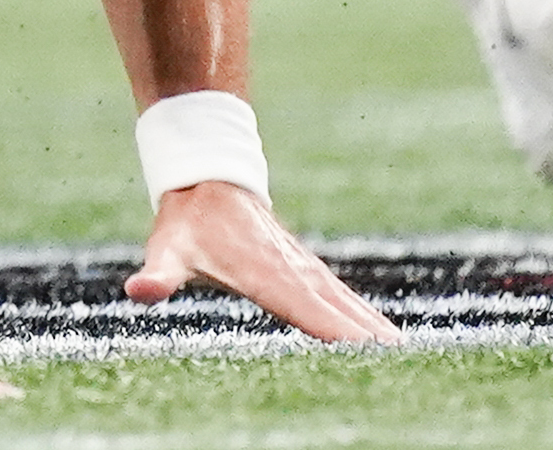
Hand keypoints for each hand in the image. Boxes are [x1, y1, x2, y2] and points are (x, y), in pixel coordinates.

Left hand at [128, 179, 396, 342]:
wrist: (208, 181)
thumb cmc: (186, 226)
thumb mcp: (167, 249)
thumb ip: (158, 274)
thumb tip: (137, 292)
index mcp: (264, 273)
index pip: (305, 309)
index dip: (334, 330)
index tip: (366, 352)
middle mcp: (294, 273)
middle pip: (340, 313)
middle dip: (371, 342)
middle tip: (409, 370)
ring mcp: (307, 272)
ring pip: (350, 307)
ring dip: (379, 334)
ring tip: (415, 363)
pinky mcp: (311, 273)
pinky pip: (347, 301)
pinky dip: (371, 322)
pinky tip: (393, 343)